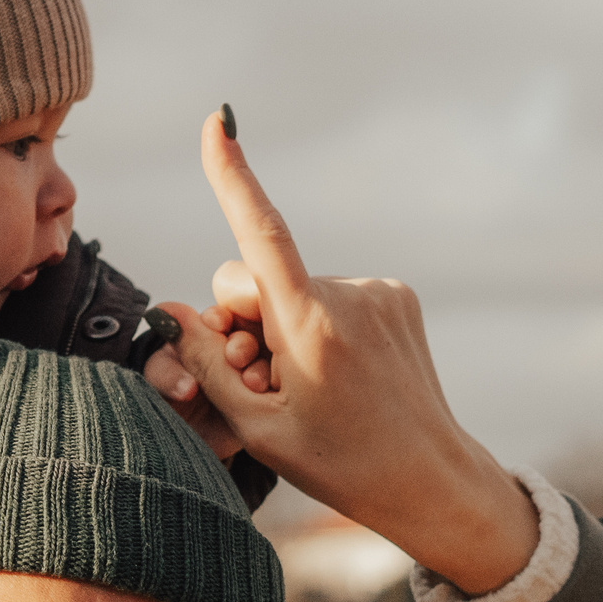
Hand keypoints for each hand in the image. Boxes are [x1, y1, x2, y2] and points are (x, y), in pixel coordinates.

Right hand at [142, 111, 539, 596]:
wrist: (430, 479)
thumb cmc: (339, 464)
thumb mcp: (259, 427)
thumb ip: (207, 364)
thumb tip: (171, 310)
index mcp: (311, 328)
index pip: (262, 232)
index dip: (234, 174)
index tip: (218, 121)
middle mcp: (348, 297)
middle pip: (257, 275)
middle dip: (243, 317)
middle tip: (261, 380)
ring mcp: (379, 292)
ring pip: (295, 287)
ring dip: (286, 326)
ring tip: (310, 386)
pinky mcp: (398, 296)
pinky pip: (331, 294)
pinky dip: (320, 324)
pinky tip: (342, 373)